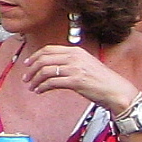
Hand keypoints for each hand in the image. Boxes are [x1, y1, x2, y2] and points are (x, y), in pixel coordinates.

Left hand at [21, 45, 135, 113]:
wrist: (115, 90)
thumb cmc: (101, 80)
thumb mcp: (85, 64)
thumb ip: (70, 62)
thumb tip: (52, 67)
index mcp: (76, 51)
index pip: (49, 49)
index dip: (35, 56)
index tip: (27, 64)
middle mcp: (74, 57)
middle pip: (44, 59)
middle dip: (31, 69)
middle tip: (26, 78)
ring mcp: (74, 69)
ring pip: (45, 71)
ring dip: (35, 80)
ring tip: (31, 87)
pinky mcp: (75, 81)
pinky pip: (51, 83)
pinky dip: (42, 87)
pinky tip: (40, 91)